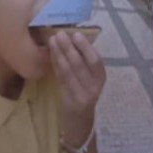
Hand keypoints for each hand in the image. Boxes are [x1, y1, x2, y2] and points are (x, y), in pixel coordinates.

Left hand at [48, 29, 104, 148]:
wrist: (80, 118)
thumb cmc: (84, 90)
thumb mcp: (89, 76)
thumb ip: (83, 59)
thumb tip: (72, 34)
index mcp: (101, 77)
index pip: (96, 61)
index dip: (86, 47)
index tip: (76, 34)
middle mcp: (94, 87)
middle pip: (79, 65)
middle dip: (68, 48)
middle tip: (59, 33)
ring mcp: (81, 95)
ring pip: (68, 71)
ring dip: (59, 54)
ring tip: (52, 40)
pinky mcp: (69, 100)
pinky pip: (61, 78)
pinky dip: (55, 64)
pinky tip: (51, 54)